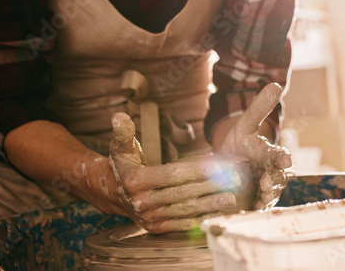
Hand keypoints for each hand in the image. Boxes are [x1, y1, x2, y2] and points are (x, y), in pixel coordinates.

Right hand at [108, 113, 240, 232]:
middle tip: (234, 180)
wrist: (110, 194)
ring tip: (231, 198)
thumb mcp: (120, 148)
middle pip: (182, 193)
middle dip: (210, 186)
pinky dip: (199, 220)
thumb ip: (123, 133)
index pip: (172, 175)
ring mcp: (149, 217)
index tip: (218, 166)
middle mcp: (143, 202)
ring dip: (209, 205)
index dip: (195, 170)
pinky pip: (180, 224)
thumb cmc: (121, 166)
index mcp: (136, 181)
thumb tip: (119, 116)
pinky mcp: (155, 228)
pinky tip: (216, 214)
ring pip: (184, 210)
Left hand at [217, 83, 292, 210]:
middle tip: (269, 182)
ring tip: (262, 196)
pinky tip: (250, 210)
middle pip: (279, 178)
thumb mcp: (246, 124)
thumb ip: (260, 107)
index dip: (282, 158)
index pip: (280, 155)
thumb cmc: (241, 142)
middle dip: (275, 181)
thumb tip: (276, 84)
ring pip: (271, 195)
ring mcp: (263, 188)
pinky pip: (258, 208)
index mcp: (270, 154)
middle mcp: (271, 173)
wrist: (227, 162)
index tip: (284, 160)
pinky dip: (256, 209)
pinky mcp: (254, 201)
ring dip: (268, 196)